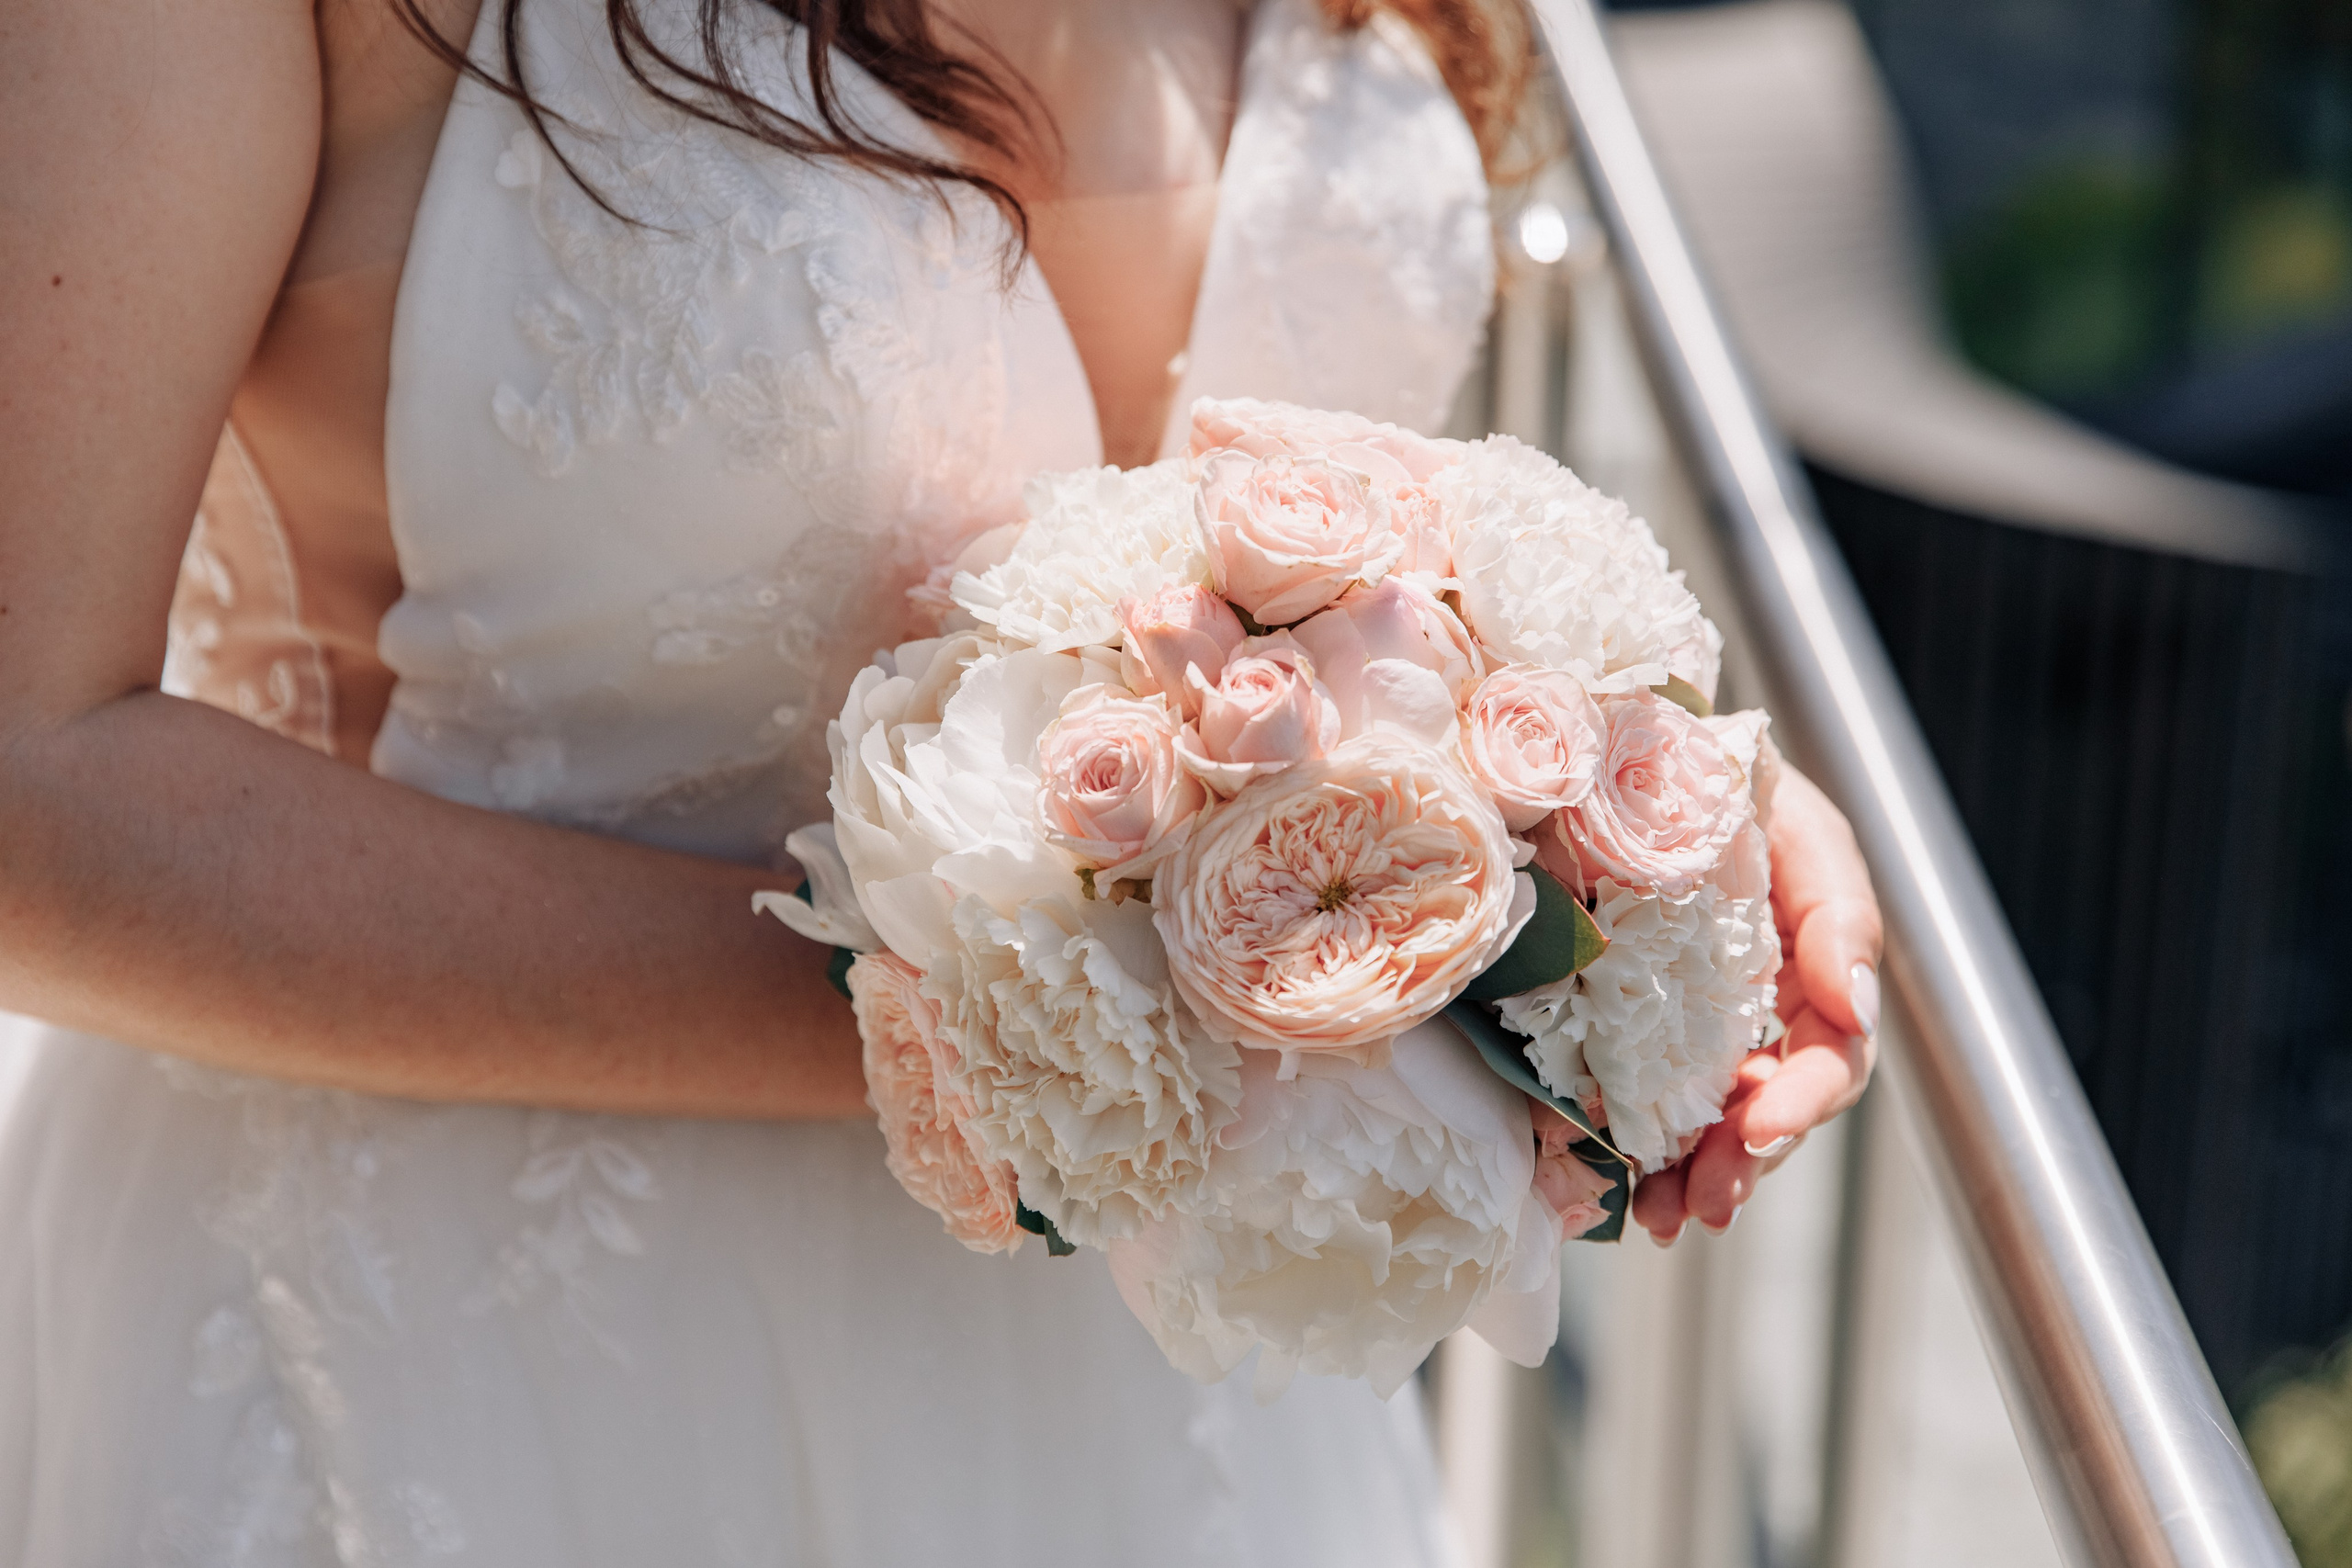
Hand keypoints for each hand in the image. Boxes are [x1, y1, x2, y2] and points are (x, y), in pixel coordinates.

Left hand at [1631, 763, 1882, 1242]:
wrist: (1630, 751)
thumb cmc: (1729, 783)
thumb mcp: (1801, 827)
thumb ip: (1839, 910)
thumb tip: (1854, 1002)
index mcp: (1815, 972)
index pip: (1831, 1057)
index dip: (1801, 1102)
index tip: (1757, 1130)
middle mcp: (1765, 1010)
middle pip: (1773, 1111)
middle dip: (1741, 1166)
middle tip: (1703, 1208)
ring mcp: (1702, 1026)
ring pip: (1713, 1123)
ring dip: (1695, 1178)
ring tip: (1665, 1220)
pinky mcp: (1635, 1030)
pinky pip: (1645, 1101)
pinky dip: (1638, 1152)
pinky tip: (1622, 1191)